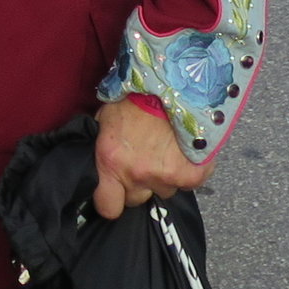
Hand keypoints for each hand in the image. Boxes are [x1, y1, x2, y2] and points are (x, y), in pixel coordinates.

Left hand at [91, 98, 213, 219]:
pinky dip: (188, 170)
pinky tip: (184, 151)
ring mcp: (166, 178)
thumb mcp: (105, 119)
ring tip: (165, 149)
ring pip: (164, 190)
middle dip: (138, 184)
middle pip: (137, 199)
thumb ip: (102, 148)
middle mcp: (137, 175)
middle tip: (143, 160)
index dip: (111, 200)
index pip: (108, 206)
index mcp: (111, 163)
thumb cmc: (135, 97)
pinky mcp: (192, 175)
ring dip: (163, 176)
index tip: (115, 192)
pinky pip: (188, 184)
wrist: (171, 82)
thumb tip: (97, 164)